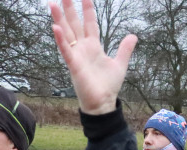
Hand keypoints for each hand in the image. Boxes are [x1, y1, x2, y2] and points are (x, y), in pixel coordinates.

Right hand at [49, 0, 137, 115]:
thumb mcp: (120, 64)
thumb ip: (125, 49)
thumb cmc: (108, 86)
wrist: (103, 103)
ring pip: (67, 33)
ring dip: (59, 19)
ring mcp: (77, 56)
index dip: (87, 9)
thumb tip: (133, 35)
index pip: (89, 23)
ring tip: (53, 4)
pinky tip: (56, 27)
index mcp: (93, 46)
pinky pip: (66, 50)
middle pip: (75, 24)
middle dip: (69, 9)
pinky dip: (61, 39)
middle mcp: (83, 48)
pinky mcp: (74, 66)